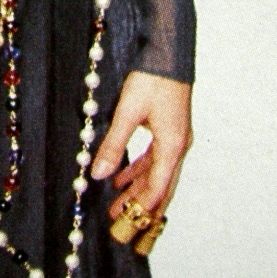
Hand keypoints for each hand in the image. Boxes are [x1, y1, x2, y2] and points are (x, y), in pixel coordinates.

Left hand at [91, 71, 191, 221]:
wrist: (169, 52)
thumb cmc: (152, 78)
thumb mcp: (128, 111)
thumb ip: (113, 144)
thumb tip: (98, 173)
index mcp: (172, 146)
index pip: (157, 188)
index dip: (140, 208)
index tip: (125, 225)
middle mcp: (178, 146)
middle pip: (160, 186)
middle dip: (139, 206)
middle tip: (120, 224)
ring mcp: (175, 138)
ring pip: (156, 174)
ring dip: (137, 189)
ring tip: (117, 205)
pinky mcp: (169, 128)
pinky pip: (154, 158)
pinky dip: (139, 170)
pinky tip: (121, 177)